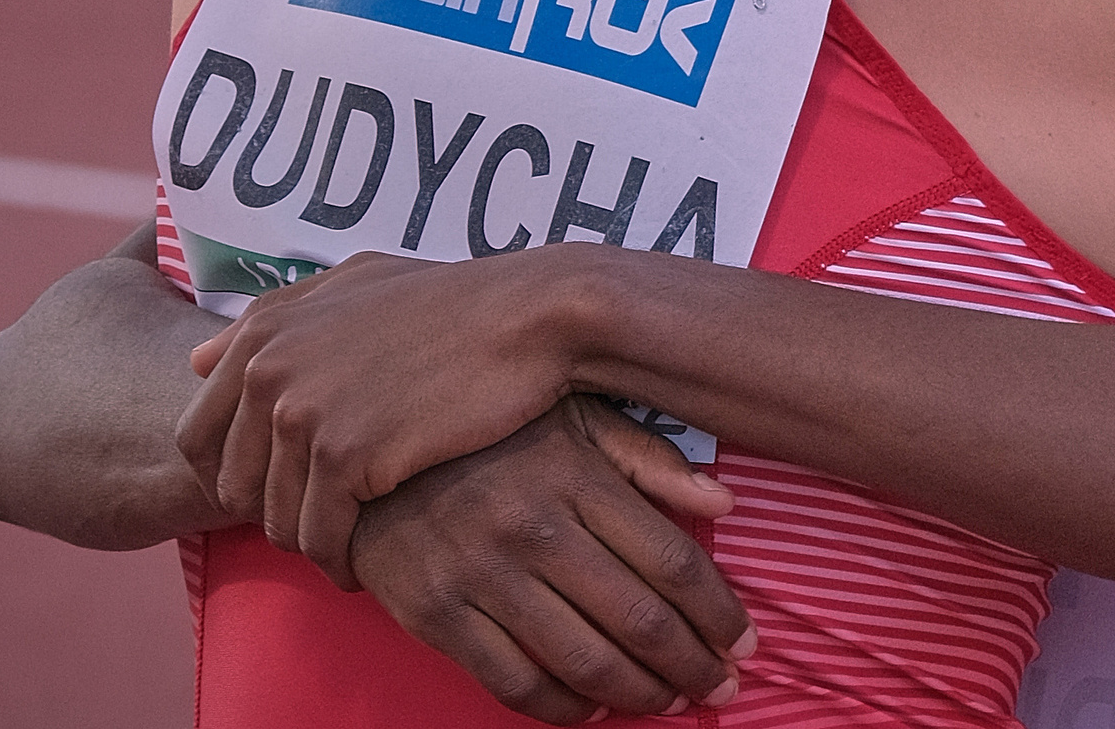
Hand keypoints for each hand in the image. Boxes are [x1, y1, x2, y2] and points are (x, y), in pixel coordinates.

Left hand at [181, 246, 591, 581]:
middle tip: (326, 521)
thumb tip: (196, 359)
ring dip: (310, 543)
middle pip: (229, 487)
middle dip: (273, 512)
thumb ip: (278, 315)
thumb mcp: (359, 282)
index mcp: (262, 332)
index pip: (196, 436)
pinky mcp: (344, 456)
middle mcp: (266, 370)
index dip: (235, 476)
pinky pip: (318, 537)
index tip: (285, 489)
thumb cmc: (458, 300)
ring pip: (273, 520)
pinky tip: (369, 560)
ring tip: (351, 543)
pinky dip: (340, 560)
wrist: (533, 317)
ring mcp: (301, 413)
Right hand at [354, 396, 755, 724]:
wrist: (369, 446)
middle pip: (637, 618)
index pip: (672, 561)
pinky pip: (513, 681)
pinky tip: (596, 708)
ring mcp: (481, 575)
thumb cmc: (491, 430)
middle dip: (691, 663)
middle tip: (723, 684)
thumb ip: (650, 459)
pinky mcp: (435, 614)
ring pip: (582, 659)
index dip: (718, 612)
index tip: (744, 639)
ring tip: (672, 701)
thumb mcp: (575, 416)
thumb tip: (725, 502)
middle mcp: (535, 528)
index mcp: (578, 476)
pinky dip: (564, 708)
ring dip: (640, 693)